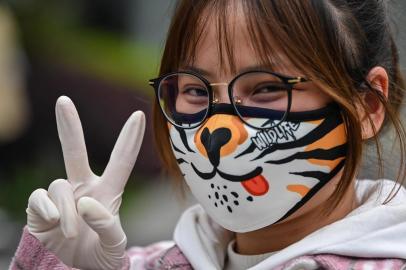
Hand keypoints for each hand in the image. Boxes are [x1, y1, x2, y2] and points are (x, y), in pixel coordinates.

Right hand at [26, 96, 144, 268]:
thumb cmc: (101, 255)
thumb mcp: (114, 245)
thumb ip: (106, 225)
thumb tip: (85, 202)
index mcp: (108, 192)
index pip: (121, 162)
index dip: (129, 139)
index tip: (139, 116)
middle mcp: (83, 188)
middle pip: (75, 152)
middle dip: (69, 126)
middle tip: (62, 100)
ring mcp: (62, 196)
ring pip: (59, 185)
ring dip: (67, 211)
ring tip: (70, 233)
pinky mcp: (40, 208)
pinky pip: (40, 197)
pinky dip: (47, 209)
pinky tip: (53, 222)